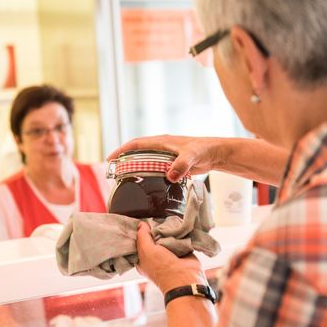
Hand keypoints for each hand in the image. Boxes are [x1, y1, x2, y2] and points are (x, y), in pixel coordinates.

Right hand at [107, 135, 224, 182]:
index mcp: (162, 141)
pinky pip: (155, 168)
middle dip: (125, 160)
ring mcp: (166, 155)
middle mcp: (162, 147)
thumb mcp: (191, 156)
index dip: (122, 151)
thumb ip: (181, 165)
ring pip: (146, 160)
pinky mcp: (172, 163)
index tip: (110, 159)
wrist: (216, 154)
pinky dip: (148, 174)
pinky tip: (146, 184)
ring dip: (135, 167)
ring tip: (125, 179)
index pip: (136, 144)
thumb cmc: (204, 150)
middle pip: (138, 152)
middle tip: (114, 172)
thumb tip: (169, 176)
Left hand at [136, 222, 206, 293]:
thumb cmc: (162, 268)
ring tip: (169, 222)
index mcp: (143, 258)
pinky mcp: (182, 248)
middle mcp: (156, 254)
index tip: (141, 220)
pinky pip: (178, 236)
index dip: (139, 231)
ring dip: (168, 228)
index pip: (139, 241)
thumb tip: (141, 224)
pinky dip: (178, 231)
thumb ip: (142, 236)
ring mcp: (169, 251)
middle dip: (155, 227)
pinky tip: (177, 226)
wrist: (185, 278)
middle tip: (157, 220)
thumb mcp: (146, 250)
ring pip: (166, 234)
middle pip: (153, 235)